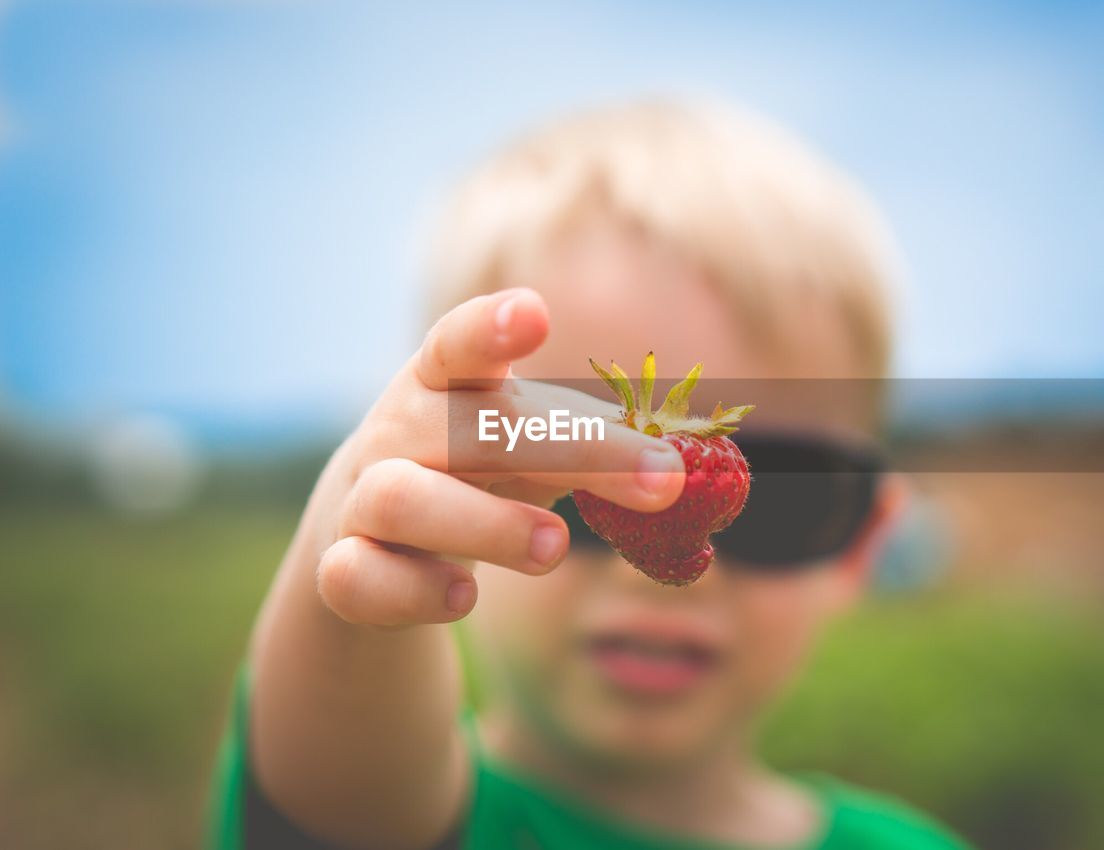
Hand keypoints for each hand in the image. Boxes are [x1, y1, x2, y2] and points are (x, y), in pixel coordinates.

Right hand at [311, 288, 685, 626]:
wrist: (372, 532)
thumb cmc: (477, 471)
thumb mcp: (536, 449)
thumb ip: (603, 451)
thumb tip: (699, 471)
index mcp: (446, 385)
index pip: (457, 345)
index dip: (489, 329)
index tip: (535, 315)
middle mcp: (396, 430)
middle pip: (461, 427)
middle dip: (564, 451)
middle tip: (661, 483)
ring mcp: (360, 499)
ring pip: (397, 498)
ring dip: (485, 525)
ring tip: (556, 547)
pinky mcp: (342, 568)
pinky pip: (355, 578)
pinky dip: (414, 591)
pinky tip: (464, 597)